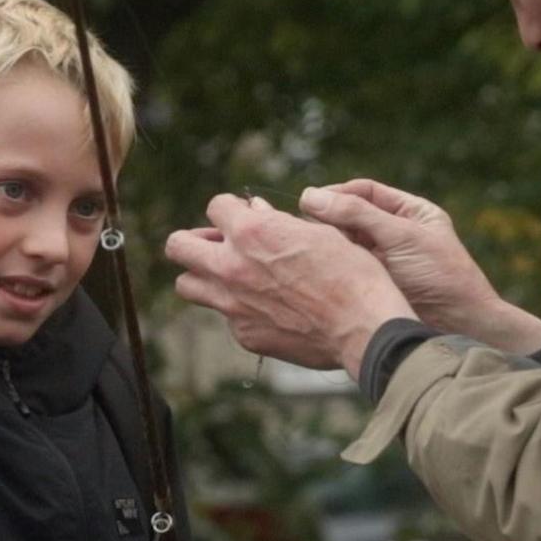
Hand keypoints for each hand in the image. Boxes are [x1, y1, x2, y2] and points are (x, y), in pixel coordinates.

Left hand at [165, 194, 415, 378]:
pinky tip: (268, 308)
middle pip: (178, 246)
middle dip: (195, 241)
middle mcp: (232, 266)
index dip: (231, 210)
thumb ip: (279, 222)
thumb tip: (256, 211)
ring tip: (230, 276)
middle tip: (219, 246)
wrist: (363, 327)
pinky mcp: (244, 334)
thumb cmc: (351, 273)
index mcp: (252, 231)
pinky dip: (238, 309)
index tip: (245, 218)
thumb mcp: (320, 233)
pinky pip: (224, 316)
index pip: (215, 206)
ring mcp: (233, 305)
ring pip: (187, 285)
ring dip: (204, 276)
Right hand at [299, 179, 540, 354]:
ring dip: (327, 242)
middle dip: (328, 218)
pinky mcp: (375, 283)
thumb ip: (357, 215)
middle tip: (302, 224)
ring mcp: (384, 258)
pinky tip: (315, 265)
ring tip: (305, 245)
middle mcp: (395, 232)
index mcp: (410, 212)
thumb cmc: (441, 275)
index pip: (366, 192)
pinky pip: (347, 267)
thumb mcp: (400, 237)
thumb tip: (311, 196)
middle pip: (352, 216)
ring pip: (346, 242)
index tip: (310, 201)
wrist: (460, 325)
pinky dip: (332, 264)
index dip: (338, 194)